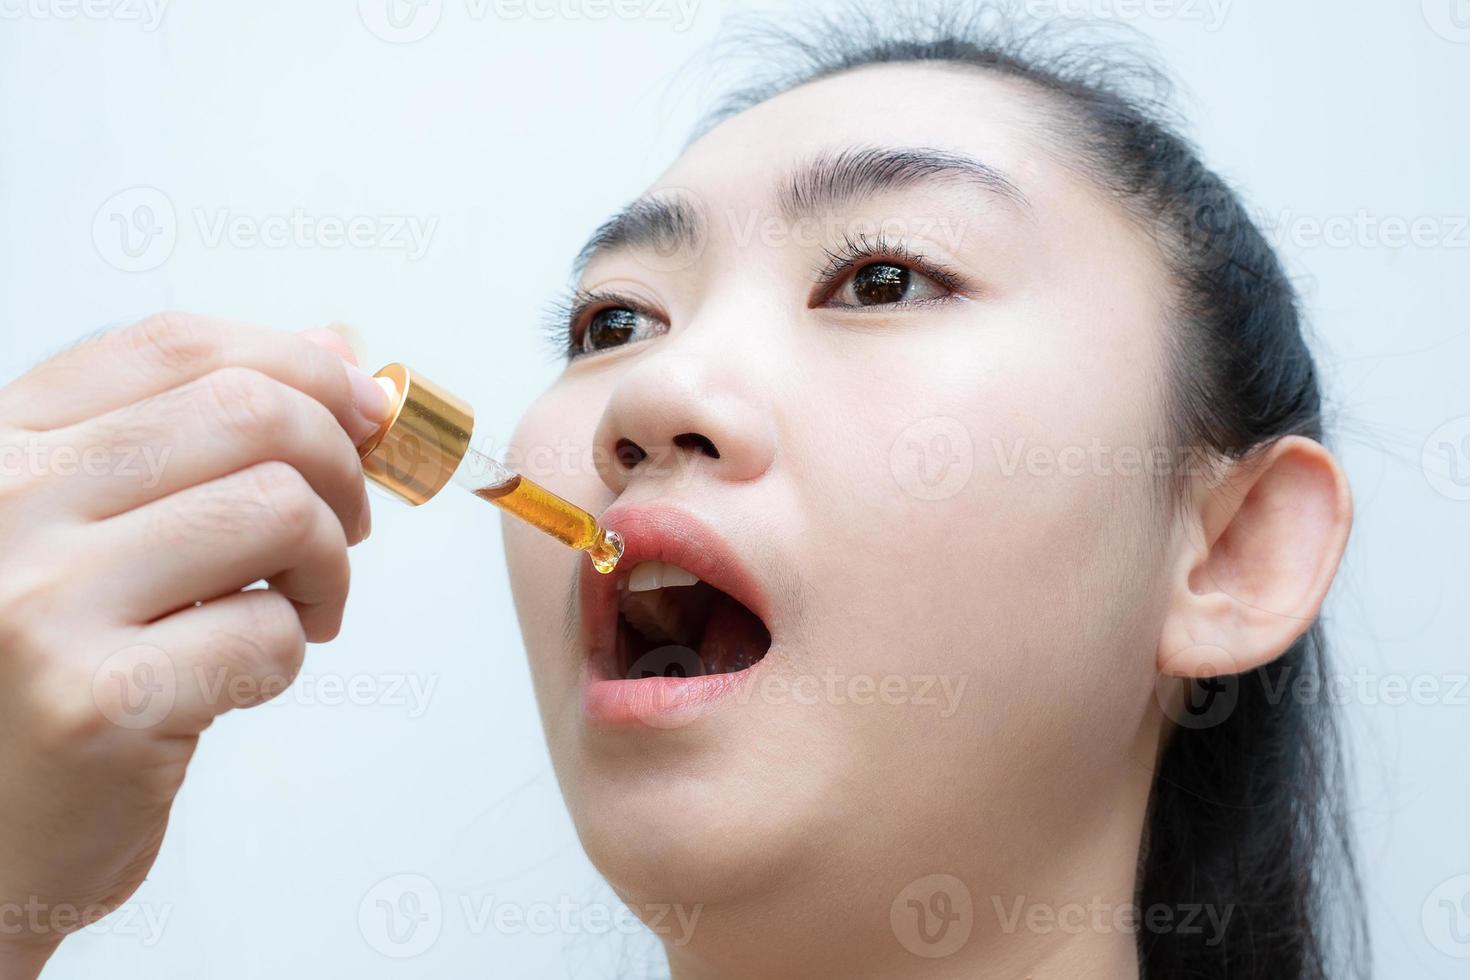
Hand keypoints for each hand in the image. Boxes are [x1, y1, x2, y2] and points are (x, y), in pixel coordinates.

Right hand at [0, 313, 386, 971]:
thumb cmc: (53, 672)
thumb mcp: (100, 527)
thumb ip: (200, 430)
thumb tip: (335, 344)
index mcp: (5, 445)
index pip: (176, 343)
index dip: (300, 363)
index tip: (361, 411)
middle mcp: (4, 504)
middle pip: (247, 411)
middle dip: (340, 461)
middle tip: (348, 521)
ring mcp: (41, 602)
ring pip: (279, 509)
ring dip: (331, 562)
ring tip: (304, 605)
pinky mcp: (98, 701)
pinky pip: (272, 632)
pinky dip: (293, 650)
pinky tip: (245, 675)